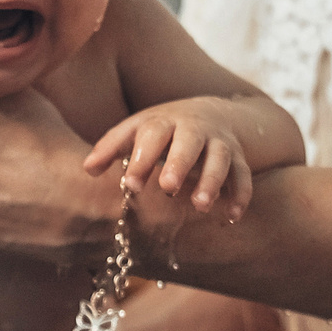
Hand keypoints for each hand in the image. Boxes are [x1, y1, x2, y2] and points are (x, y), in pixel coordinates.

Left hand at [83, 99, 254, 222]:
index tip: (129, 183)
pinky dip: (240, 195)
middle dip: (179, 164)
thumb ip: (112, 147)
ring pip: (221, 158)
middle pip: (189, 143)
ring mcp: (219, 142)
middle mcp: (195, 129)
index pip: (153, 135)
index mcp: (165, 121)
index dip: (142, 158)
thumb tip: (87, 169)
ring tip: (201, 206)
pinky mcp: (239, 158)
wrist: (211, 113)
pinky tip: (232, 216)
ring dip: (212, 181)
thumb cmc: (162, 130)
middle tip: (167, 186)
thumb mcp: (136, 131)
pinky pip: (243, 176)